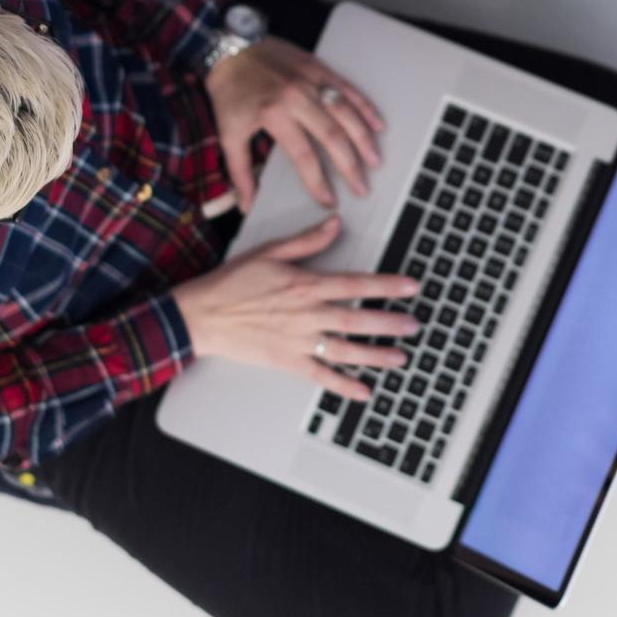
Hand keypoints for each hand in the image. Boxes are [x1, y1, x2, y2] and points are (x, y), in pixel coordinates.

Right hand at [170, 216, 415, 401]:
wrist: (202, 315)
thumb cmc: (232, 282)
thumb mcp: (270, 252)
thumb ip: (307, 241)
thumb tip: (335, 224)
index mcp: (305, 285)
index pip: (355, 284)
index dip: (386, 285)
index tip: (410, 286)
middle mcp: (306, 314)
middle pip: (357, 319)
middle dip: (389, 323)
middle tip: (414, 326)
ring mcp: (298, 341)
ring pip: (345, 350)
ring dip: (375, 355)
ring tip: (399, 358)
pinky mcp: (287, 362)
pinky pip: (321, 376)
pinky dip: (343, 386)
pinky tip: (364, 391)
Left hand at [206, 36, 385, 210]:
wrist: (230, 45)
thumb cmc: (228, 90)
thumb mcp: (228, 132)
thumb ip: (239, 171)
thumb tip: (245, 204)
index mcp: (274, 114)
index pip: (304, 156)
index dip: (318, 182)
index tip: (328, 199)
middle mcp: (297, 97)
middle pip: (333, 136)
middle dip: (350, 166)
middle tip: (362, 188)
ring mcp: (311, 80)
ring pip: (346, 113)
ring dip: (363, 139)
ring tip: (375, 162)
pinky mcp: (319, 68)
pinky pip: (348, 89)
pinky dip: (365, 108)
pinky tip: (377, 125)